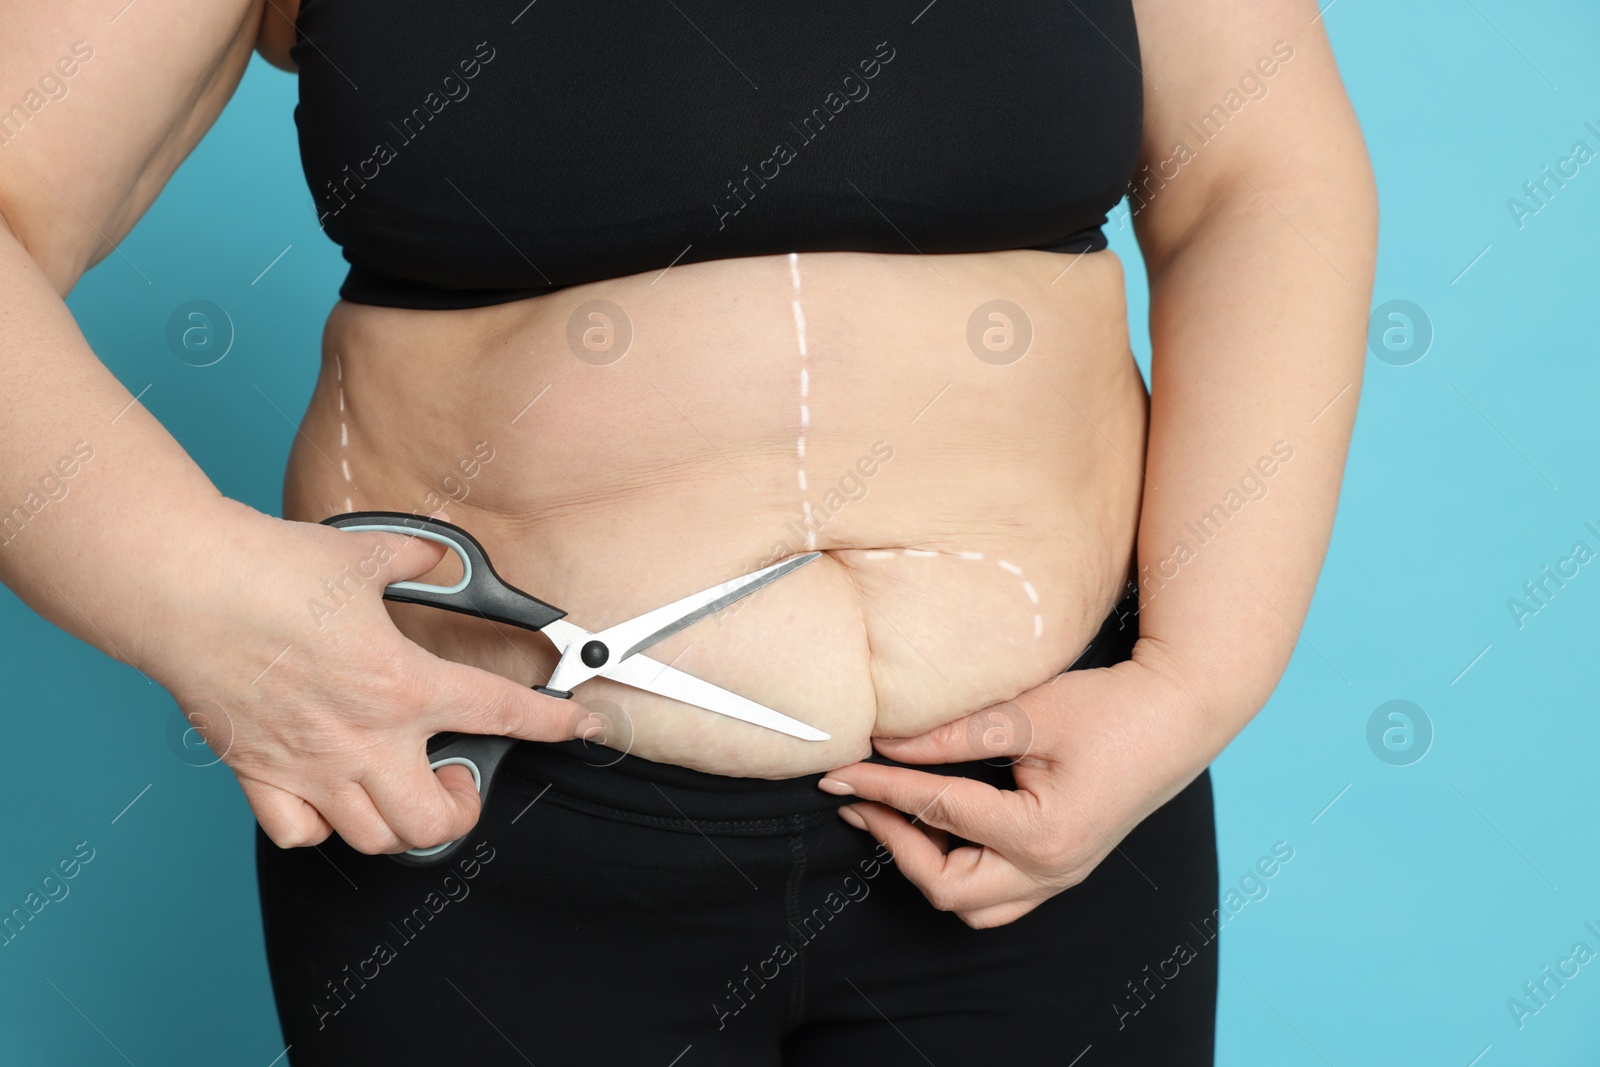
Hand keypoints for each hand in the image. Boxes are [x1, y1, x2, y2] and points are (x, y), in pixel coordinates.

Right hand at [144, 504, 596, 854]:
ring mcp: (310, 767)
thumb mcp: (368, 555)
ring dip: (398, 822)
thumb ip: (417, 562)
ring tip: (400, 786)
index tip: (579, 729)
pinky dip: (321, 826)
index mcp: (405, 685)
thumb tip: (434, 558)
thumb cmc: (271, 570)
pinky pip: (299, 834)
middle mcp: (365, 740)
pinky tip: (329, 794)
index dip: (554, 725)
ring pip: (375, 838)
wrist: (186, 588)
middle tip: (456, 775)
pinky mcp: (258, 775)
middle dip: (461, 808)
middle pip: (436, 823)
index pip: (504, 713)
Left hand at [818, 651, 1217, 927]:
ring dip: (925, 867)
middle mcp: (1052, 871)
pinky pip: (998, 896)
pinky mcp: (1063, 867)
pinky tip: (937, 829)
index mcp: (1042, 834)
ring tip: (892, 816)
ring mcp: (1060, 876)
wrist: (1180, 715)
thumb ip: (952, 734)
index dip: (881, 788)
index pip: (939, 813)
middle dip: (895, 843)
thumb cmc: (1112, 708)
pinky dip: (958, 871)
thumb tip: (884, 744)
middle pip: (946, 888)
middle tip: (860, 798)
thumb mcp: (1028, 713)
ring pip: (972, 905)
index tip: (837, 771)